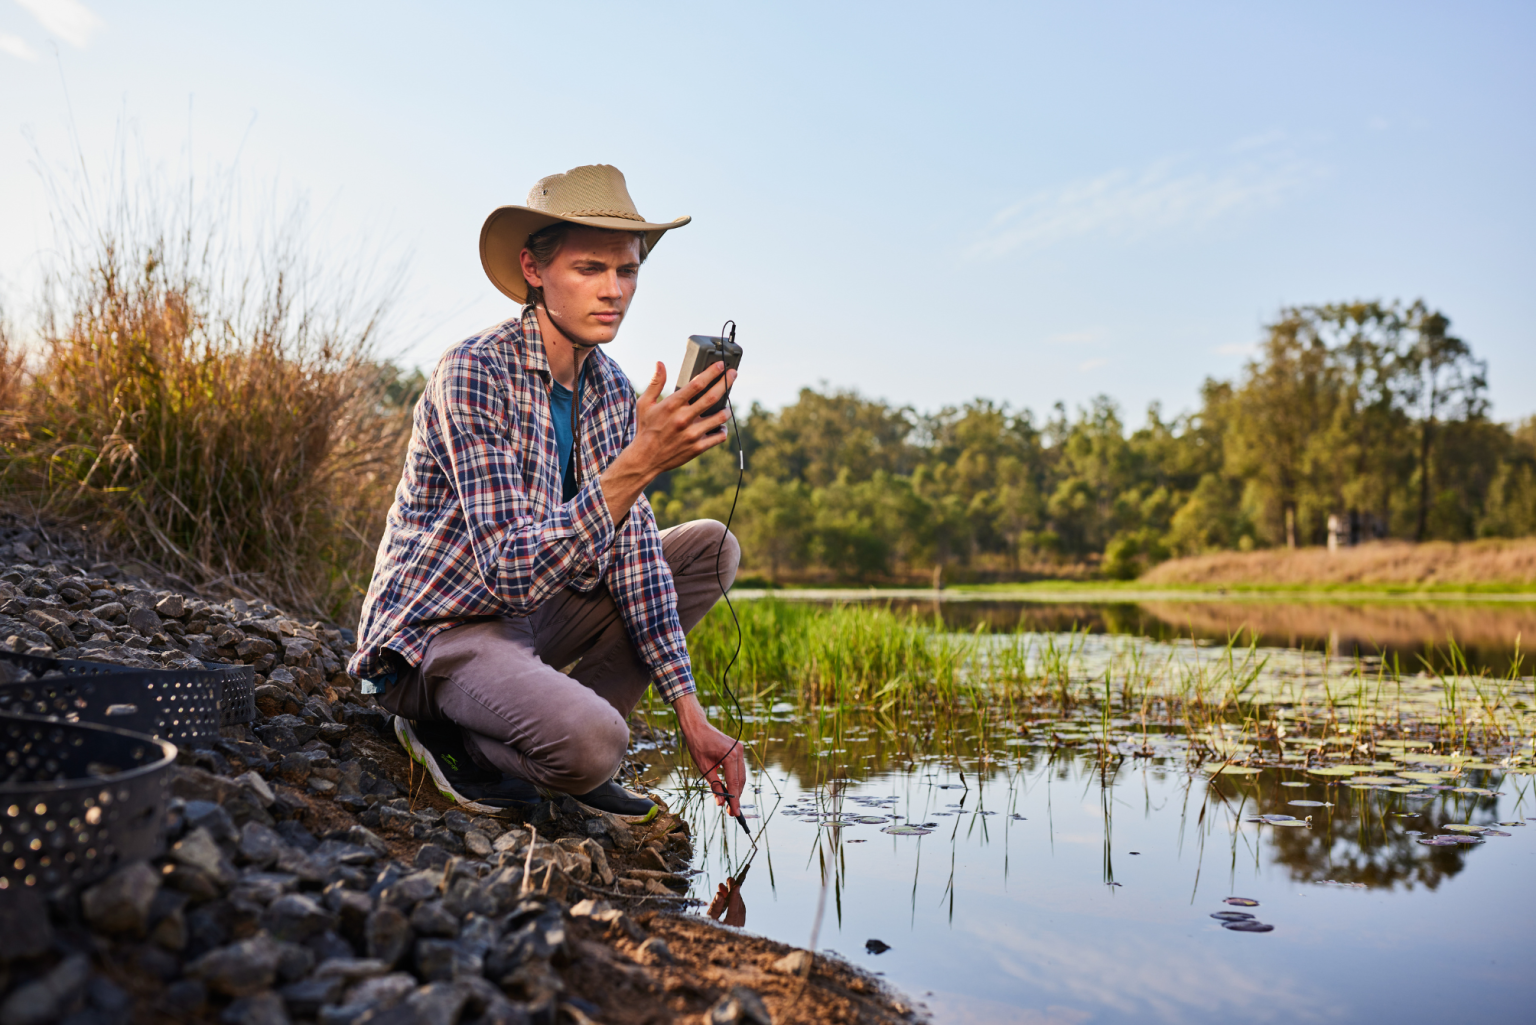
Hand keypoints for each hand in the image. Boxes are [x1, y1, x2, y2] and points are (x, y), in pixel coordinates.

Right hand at [630, 360, 735, 476]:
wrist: (645, 458)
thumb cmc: (646, 428)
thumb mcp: (645, 404)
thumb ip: (655, 383)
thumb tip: (660, 363)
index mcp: (672, 405)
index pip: (697, 384)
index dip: (712, 372)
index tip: (720, 365)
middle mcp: (684, 418)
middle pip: (712, 397)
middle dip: (726, 382)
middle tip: (733, 374)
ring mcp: (692, 434)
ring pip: (720, 417)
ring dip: (727, 409)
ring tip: (727, 406)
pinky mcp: (697, 448)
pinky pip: (719, 436)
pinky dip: (723, 430)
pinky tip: (720, 426)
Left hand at [673, 692, 745, 816]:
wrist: (698, 727)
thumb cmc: (698, 746)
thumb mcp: (704, 768)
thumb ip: (715, 786)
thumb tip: (721, 803)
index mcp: (731, 756)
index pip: (734, 783)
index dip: (735, 800)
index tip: (736, 813)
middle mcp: (739, 752)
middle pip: (741, 781)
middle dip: (737, 797)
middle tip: (731, 812)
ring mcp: (740, 750)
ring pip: (742, 775)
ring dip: (737, 789)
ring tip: (730, 803)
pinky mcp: (738, 749)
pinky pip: (739, 768)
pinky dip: (736, 779)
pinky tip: (730, 789)